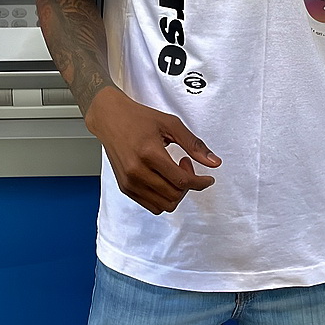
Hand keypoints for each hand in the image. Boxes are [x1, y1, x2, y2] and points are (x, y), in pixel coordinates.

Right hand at [85, 87, 221, 214]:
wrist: (111, 118)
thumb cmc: (140, 118)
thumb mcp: (171, 124)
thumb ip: (194, 145)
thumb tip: (214, 162)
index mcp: (150, 154)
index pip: (182, 181)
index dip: (200, 183)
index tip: (208, 179)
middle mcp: (137, 171)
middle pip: (174, 195)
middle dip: (188, 184)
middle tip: (185, 163)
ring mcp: (129, 182)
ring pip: (164, 205)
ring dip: (176, 193)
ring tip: (173, 170)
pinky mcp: (125, 188)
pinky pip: (151, 206)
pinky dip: (164, 197)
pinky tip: (164, 178)